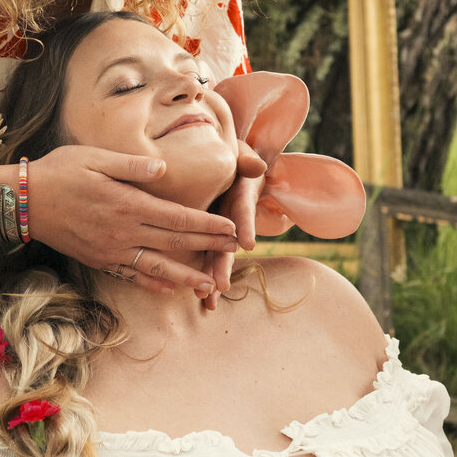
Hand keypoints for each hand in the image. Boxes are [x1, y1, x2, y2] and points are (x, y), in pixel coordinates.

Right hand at [26, 146, 237, 296]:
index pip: (178, 218)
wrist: (22, 202)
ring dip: (186, 276)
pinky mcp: (99, 260)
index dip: (207, 225)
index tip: (230, 228)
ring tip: (210, 285)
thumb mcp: (94, 158)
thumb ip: (131, 165)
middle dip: (208, 247)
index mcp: (127, 204)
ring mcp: (111, 251)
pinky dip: (152, 282)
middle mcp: (123, 232)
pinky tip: (169, 288)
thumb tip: (164, 168)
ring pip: (156, 267)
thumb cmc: (59, 172)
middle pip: (175, 243)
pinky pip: (131, 275)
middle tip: (235, 252)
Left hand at [203, 140, 265, 309]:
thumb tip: (257, 166)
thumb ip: (248, 161)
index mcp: (240, 198)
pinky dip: (202, 277)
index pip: (244, 211)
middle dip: (223, 266)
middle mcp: (232, 219)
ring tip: (207, 300)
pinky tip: (199, 299)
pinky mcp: (204, 235)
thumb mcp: (242, 156)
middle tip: (222, 286)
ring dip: (212, 279)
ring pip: (216, 257)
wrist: (229, 167)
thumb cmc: (235, 160)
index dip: (246, 226)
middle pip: (228, 245)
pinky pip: (203, 257)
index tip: (248, 243)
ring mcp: (219, 231)